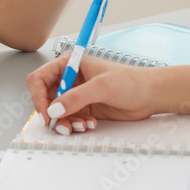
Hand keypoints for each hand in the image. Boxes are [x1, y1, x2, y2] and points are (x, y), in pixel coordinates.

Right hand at [25, 53, 157, 134]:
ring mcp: (75, 94)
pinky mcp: (83, 108)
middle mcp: (69, 78)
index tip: (47, 114)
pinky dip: (75, 125)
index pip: (39, 79)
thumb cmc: (131, 81)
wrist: (150, 95)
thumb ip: (76, 98)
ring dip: (65, 122)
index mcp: (69, 63)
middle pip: (44, 98)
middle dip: (52, 114)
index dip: (38, 97)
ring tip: (82, 125)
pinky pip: (68, 120)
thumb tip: (54, 110)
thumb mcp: (102, 87)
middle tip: (63, 125)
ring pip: (56, 112)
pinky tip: (90, 124)